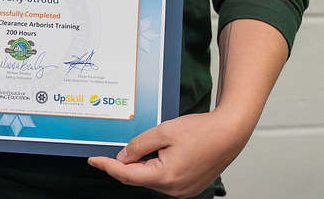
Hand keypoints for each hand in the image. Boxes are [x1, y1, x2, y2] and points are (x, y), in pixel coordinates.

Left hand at [87, 108, 253, 198]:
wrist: (229, 134)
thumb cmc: (201, 131)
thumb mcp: (164, 131)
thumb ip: (140, 144)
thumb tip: (123, 157)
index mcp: (165, 177)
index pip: (127, 175)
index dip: (108, 167)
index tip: (94, 160)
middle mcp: (174, 190)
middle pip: (139, 178)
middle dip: (127, 164)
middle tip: (118, 148)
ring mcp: (183, 191)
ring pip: (152, 179)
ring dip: (144, 165)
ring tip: (151, 145)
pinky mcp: (189, 188)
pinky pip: (164, 180)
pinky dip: (156, 168)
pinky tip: (160, 153)